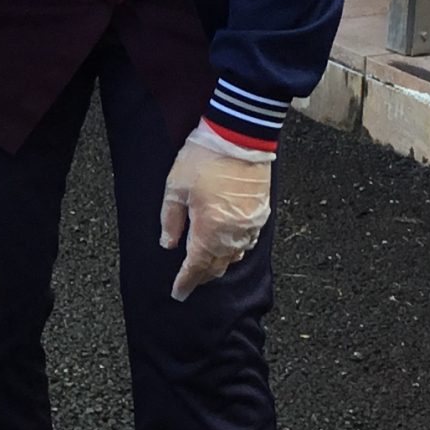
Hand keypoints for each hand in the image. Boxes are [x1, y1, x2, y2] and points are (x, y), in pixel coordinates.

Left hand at [159, 131, 273, 301]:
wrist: (240, 136)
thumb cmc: (205, 158)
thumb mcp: (176, 188)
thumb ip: (171, 221)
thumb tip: (168, 244)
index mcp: (210, 230)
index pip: (196, 266)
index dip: (186, 282)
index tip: (178, 293)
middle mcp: (233, 233)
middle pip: (217, 265)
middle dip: (201, 276)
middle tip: (189, 282)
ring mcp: (250, 224)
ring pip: (233, 256)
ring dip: (218, 264)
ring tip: (206, 267)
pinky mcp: (261, 213)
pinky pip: (247, 241)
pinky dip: (234, 248)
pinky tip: (226, 246)